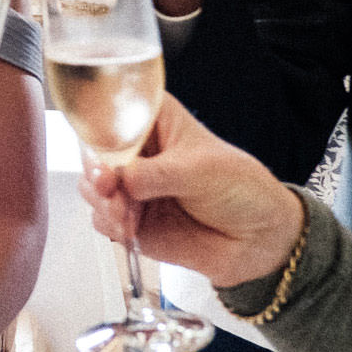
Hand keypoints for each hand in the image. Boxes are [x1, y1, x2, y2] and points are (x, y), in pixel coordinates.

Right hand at [83, 94, 303, 288]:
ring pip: (92, 188)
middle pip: (94, 154)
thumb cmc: (242, 187)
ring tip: (125, 214)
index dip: (97, 130)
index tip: (100, 153)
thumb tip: (117, 178)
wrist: (259, 238)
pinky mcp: (132, 219)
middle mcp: (138, 152)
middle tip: (108, 188)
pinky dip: (110, 224)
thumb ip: (153, 174)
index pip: (110, 112)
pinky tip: (130, 228)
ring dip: (102, 202)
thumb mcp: (198, 170)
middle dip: (96, 173)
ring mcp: (132, 187)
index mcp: (153, 120)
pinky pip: (103, 220)